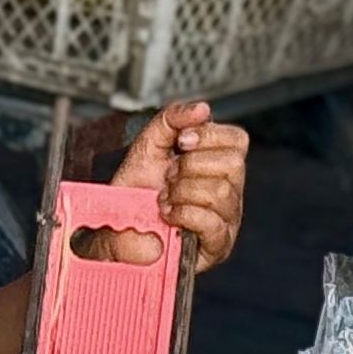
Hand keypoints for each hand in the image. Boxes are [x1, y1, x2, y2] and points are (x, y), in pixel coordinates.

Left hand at [105, 100, 249, 271]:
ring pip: (222, 192)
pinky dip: (184, 214)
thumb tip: (201, 109)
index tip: (180, 143)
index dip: (208, 136)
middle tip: (168, 177)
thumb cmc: (134, 195)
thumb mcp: (146, 147)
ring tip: (164, 199)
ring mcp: (226, 219)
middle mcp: (228, 190)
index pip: (237, 140)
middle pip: (233, 163)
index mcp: (216, 165)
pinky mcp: (217, 245)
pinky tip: (169, 215)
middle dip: (190, 166)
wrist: (115, 230)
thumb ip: (170, 120)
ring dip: (182, 192)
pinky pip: (212, 222)